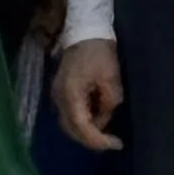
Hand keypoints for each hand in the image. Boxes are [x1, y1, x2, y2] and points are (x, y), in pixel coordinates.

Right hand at [57, 38, 124, 152]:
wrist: (85, 30)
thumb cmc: (99, 53)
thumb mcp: (111, 79)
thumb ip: (108, 104)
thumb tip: (104, 119)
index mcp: (71, 94)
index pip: (82, 127)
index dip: (99, 140)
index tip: (116, 144)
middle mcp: (59, 98)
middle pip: (71, 130)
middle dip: (91, 140)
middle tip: (111, 143)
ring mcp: (57, 95)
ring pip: (68, 124)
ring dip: (86, 132)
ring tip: (106, 134)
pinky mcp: (60, 91)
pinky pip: (69, 114)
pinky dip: (82, 122)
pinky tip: (97, 120)